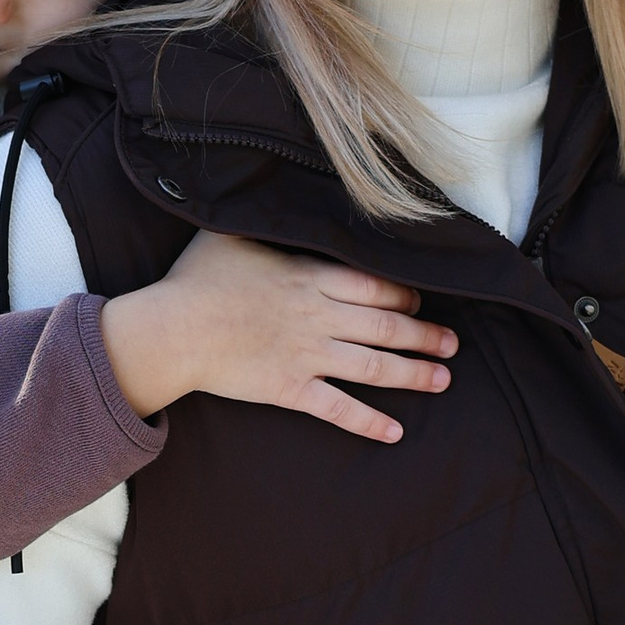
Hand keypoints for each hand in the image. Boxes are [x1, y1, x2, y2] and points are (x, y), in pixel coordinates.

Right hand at [100, 230, 456, 442]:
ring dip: (413, 374)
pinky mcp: (289, 388)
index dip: (404, 295)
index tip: (419, 302)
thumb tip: (271, 192)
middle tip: (452, 344)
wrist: (172, 331)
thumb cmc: (196, 280)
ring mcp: (307, 355)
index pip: (374, 285)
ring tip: (442, 379)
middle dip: (424, 336)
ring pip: (374, 366)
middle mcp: (318, 316)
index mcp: (309, 276)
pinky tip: (395, 432)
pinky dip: (368, 422)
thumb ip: (263, 222)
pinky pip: (338, 409)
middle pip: (386, 326)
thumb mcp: (231, 234)